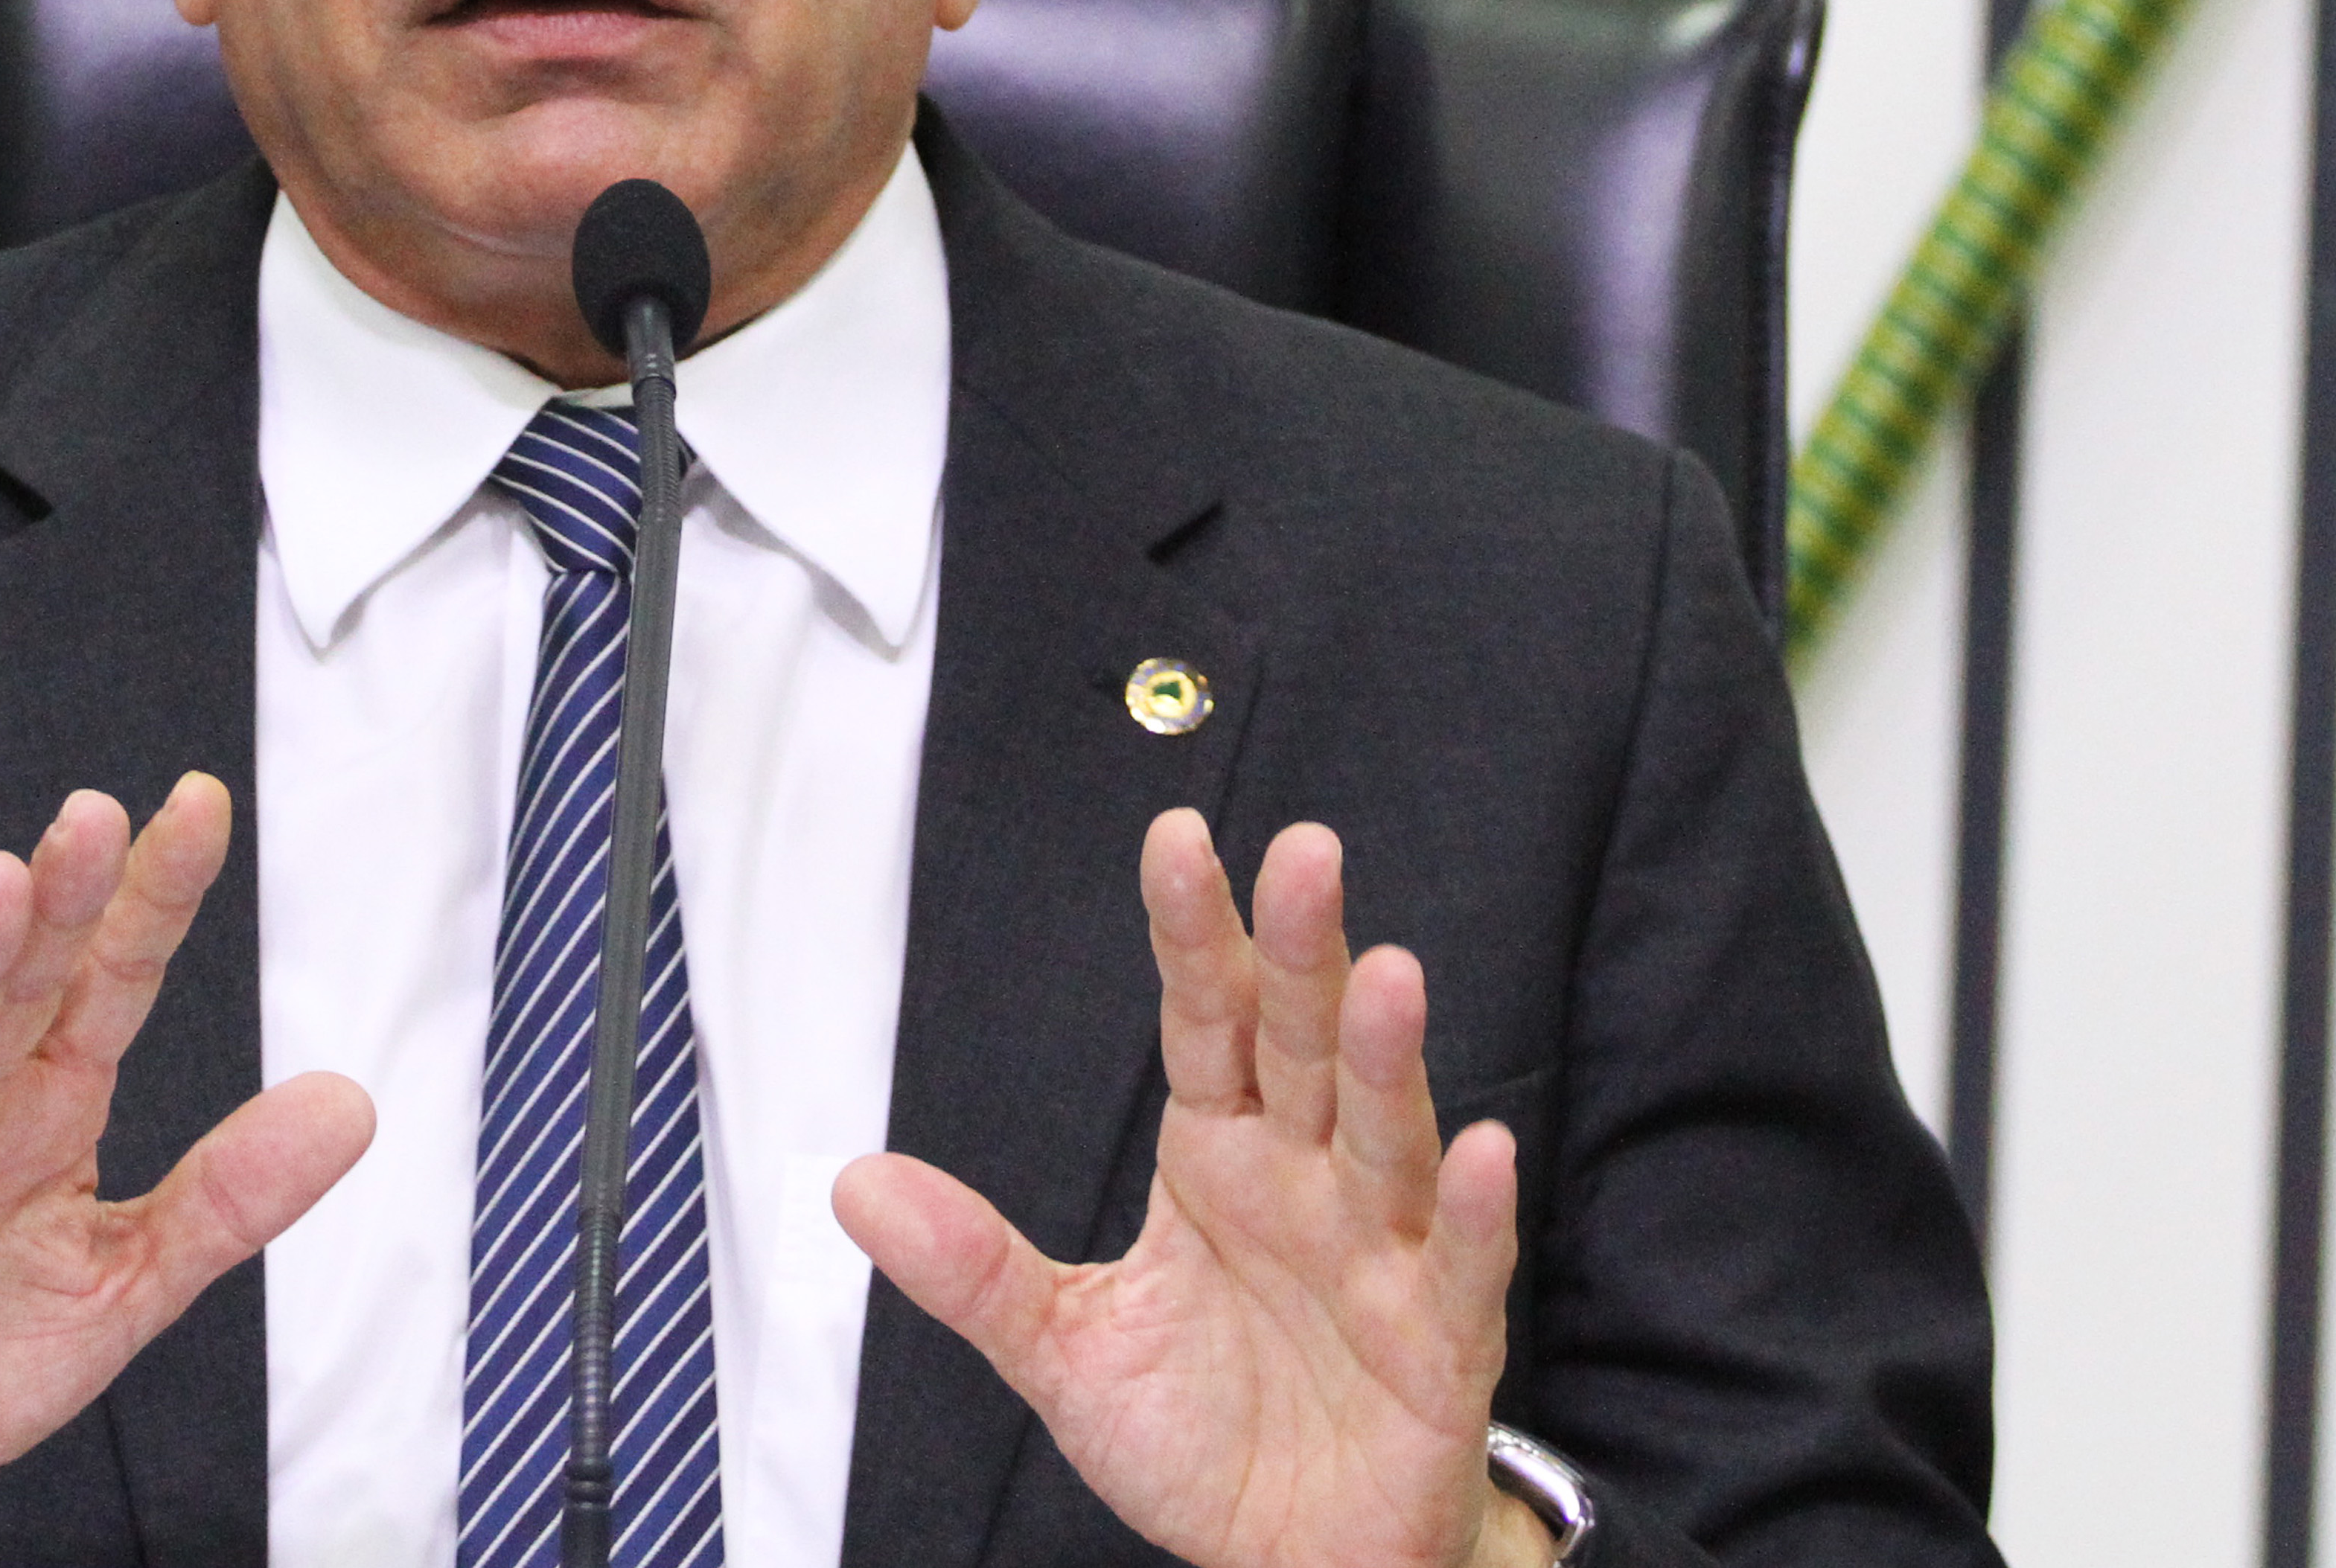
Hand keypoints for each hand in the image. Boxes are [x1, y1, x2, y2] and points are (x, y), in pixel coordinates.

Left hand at [836, 816, 1550, 1567]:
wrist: (1295, 1567)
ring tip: (1388, 974)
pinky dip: (1469, 1212)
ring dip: (1389, 1056)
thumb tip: (853, 1184)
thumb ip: (973, 1268)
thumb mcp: (1065, 1350)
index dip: (1195, 934)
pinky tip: (1481, 1150)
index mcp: (1221, 1156)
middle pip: (1305, 1045)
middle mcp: (1308, 1180)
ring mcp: (1381, 1254)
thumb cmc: (1201, 1437)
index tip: (1179, 840)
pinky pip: (1459, 1268)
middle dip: (1303, 951)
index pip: (1207, 1021)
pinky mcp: (1442, 1343)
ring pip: (1387, 1134)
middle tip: (1304, 853)